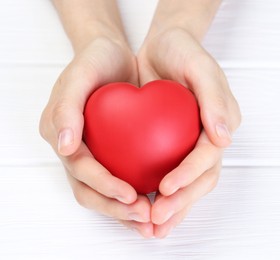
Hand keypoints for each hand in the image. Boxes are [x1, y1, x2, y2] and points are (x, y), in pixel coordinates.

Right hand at [39, 37, 153, 237]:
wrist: (112, 55)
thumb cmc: (95, 60)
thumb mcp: (79, 74)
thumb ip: (67, 108)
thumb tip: (64, 147)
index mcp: (61, 135)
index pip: (80, 170)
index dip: (103, 186)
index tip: (130, 195)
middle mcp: (74, 151)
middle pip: (90, 192)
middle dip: (115, 209)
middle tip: (145, 216)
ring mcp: (92, 154)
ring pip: (104, 194)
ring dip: (125, 211)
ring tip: (152, 221)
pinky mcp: (110, 154)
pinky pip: (122, 179)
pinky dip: (136, 196)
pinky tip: (157, 202)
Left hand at [138, 28, 240, 237]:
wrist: (165, 47)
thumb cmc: (184, 51)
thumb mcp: (200, 67)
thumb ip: (215, 100)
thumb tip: (225, 139)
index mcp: (222, 123)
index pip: (209, 156)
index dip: (189, 174)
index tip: (167, 188)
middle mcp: (211, 139)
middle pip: (202, 178)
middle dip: (182, 202)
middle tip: (157, 218)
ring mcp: (193, 144)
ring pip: (189, 184)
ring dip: (174, 208)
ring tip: (153, 227)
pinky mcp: (175, 146)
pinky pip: (171, 174)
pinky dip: (163, 196)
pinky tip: (146, 210)